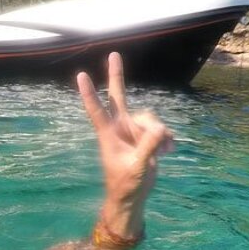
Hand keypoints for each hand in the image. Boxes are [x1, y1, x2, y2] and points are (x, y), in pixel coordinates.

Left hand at [76, 52, 174, 240]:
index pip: (97, 109)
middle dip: (116, 75)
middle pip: (118, 95)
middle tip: (112, 53)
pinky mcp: (146, 137)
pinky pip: (161, 129)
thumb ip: (148, 145)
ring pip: (150, 117)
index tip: (81, 76)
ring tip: (163, 151)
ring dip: (160, 133)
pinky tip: (168, 152)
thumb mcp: (138, 166)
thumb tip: (159, 128)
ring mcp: (133, 130)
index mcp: (108, 134)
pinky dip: (167, 139)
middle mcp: (119, 127)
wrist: (133, 196)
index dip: (90, 93)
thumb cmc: (127, 183)